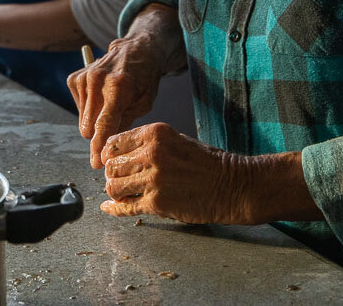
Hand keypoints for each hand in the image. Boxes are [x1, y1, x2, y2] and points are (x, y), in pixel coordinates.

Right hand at [67, 33, 167, 168]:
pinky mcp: (74, 78)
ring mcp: (83, 78)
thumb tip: (108, 144)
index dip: (99, 146)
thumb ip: (125, 123)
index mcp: (118, 87)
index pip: (103, 124)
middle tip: (112, 132)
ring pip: (82, 120)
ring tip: (110, 106)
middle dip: (98, 135)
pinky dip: (89, 109)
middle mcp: (96, 80)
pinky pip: (78, 108)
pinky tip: (101, 98)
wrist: (135, 50)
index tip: (96, 163)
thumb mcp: (144, 102)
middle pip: (88, 126)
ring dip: (94, 120)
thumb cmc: (143, 77)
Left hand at [100, 122, 256, 223]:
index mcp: (154, 134)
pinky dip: (114, 208)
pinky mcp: (157, 203)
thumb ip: (148, 144)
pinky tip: (109, 208)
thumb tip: (119, 153)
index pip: (114, 143)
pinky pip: (125, 206)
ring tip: (122, 192)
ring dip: (115, 190)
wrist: (233, 186)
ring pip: (113, 186)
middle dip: (112, 174)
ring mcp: (153, 180)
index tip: (110, 161)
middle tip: (118, 179)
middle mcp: (151, 154)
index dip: (109, 154)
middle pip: (111, 166)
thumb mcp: (176, 140)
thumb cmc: (207, 163)